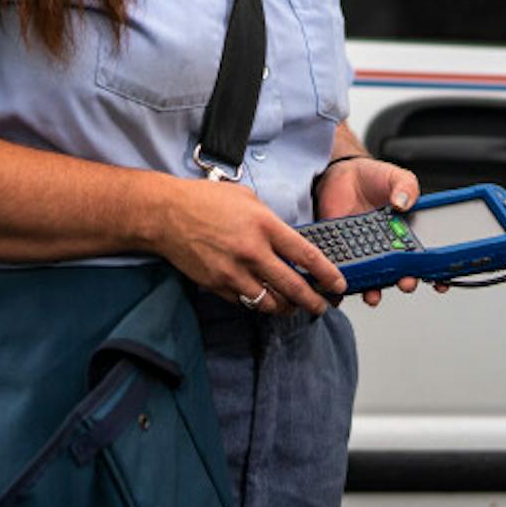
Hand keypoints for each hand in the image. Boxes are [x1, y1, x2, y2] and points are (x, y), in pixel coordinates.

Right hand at [155, 177, 344, 316]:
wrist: (166, 214)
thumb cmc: (205, 201)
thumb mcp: (248, 199)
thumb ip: (271, 221)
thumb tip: (287, 240)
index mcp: (264, 226)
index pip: (306, 255)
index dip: (327, 274)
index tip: (338, 284)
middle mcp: (252, 252)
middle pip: (293, 287)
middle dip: (313, 301)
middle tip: (323, 306)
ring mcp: (234, 272)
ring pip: (269, 303)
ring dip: (285, 307)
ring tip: (293, 306)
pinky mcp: (217, 285)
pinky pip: (245, 302)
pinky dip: (257, 302)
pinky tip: (262, 298)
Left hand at [312, 156, 445, 306]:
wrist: (341, 176)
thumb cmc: (373, 178)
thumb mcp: (396, 178)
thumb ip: (406, 187)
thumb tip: (404, 202)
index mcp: (408, 233)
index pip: (425, 257)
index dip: (435, 272)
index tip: (441, 281)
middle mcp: (389, 248)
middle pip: (401, 273)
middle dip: (406, 283)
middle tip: (406, 282)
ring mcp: (367, 252)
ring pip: (374, 280)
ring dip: (375, 291)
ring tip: (375, 294)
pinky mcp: (345, 253)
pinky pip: (347, 272)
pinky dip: (346, 282)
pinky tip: (346, 283)